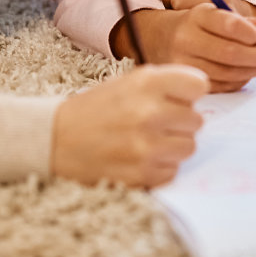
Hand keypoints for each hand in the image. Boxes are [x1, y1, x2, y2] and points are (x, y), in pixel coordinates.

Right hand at [51, 65, 208, 186]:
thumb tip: (201, 95)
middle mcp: (149, 112)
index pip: (199, 85)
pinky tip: (139, 158)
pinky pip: (173, 171)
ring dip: (173, 146)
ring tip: (148, 141)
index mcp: (147, 82)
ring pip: (189, 147)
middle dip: (179, 122)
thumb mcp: (128, 82)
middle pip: (196, 120)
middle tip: (156, 123)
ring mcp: (146, 146)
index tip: (178, 97)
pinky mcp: (141, 175)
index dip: (189, 93)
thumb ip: (166, 83)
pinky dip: (160, 167)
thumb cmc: (96, 108)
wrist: (54, 139)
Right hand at [140, 3, 255, 91]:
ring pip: (227, 72)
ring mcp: (184, 63)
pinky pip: (220, 86)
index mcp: (196, 16)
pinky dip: (238, 82)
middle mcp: (186, 39)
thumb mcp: (217, 16)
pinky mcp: (186, 81)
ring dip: (251, 70)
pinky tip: (245, 74)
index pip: (228, 23)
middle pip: (230, 52)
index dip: (250, 32)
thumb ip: (248, 22)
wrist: (158, 39)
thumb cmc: (197, 26)